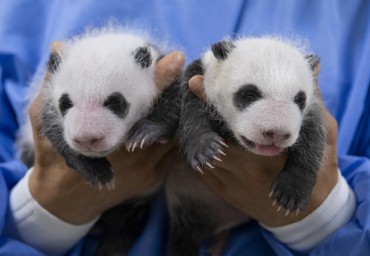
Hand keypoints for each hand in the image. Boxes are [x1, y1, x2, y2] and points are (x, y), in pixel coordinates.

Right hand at [28, 47, 184, 224]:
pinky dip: (170, 135)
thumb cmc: (53, 159)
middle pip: (167, 120)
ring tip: (169, 93)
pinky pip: (171, 153)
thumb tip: (59, 48)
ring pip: (173, 136)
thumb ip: (54, 86)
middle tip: (171, 73)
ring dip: (172, 115)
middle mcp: (136, 157)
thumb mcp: (45, 121)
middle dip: (170, 96)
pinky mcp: (153, 179)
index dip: (161, 81)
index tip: (174, 60)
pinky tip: (164, 120)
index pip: (147, 106)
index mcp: (113, 141)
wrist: (64, 201)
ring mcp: (148, 170)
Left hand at [189, 75, 338, 226]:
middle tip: (193, 88)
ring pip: (200, 149)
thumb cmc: (317, 172)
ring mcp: (226, 181)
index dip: (209, 102)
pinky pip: (200, 164)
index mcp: (262, 155)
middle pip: (207, 135)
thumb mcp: (322, 135)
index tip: (196, 83)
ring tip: (193, 106)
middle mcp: (239, 169)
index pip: (229, 123)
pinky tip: (201, 131)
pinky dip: (198, 145)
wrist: (303, 214)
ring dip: (195, 127)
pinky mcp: (220, 188)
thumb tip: (311, 64)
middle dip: (197, 111)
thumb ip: (313, 102)